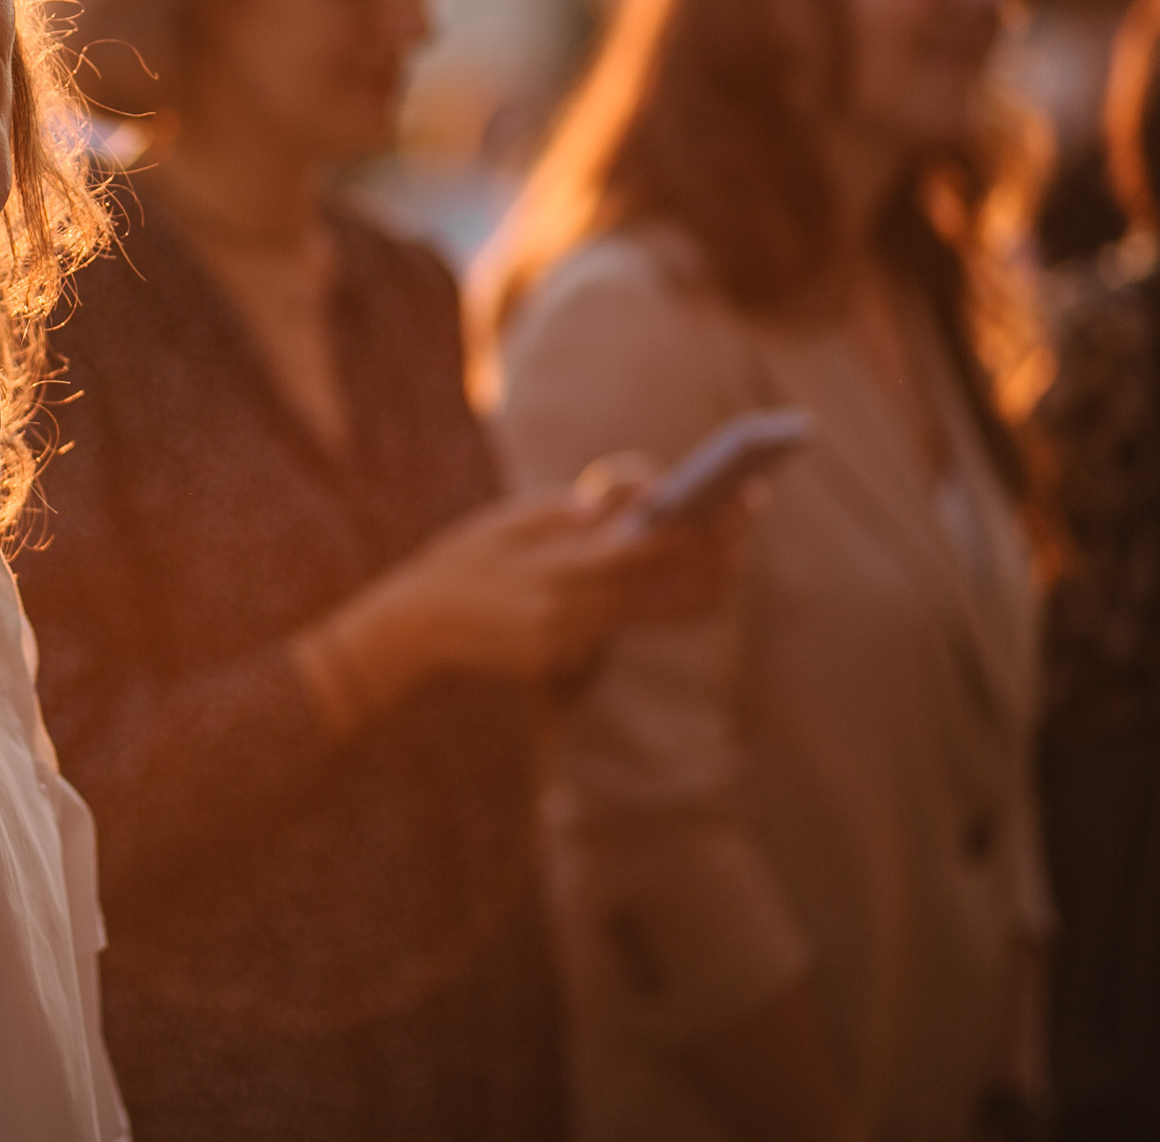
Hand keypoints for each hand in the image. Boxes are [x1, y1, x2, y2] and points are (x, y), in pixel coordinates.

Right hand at [295, 480, 744, 728]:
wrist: (414, 625)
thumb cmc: (460, 558)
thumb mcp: (509, 519)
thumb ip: (573, 512)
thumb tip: (638, 501)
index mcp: (557, 571)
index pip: (651, 550)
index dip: (703, 528)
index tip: (739, 502)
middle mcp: (571, 616)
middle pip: (665, 586)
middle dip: (713, 554)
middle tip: (746, 522)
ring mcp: (570, 644)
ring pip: (654, 612)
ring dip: (696, 583)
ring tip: (728, 556)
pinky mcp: (565, 659)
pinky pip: (622, 627)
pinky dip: (654, 602)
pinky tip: (681, 581)